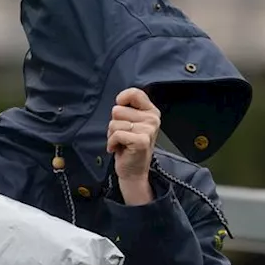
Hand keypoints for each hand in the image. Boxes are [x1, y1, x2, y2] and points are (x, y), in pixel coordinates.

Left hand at [107, 88, 159, 204]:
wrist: (133, 171)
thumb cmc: (128, 146)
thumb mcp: (131, 123)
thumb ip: (127, 109)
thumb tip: (119, 101)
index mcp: (151, 111)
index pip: (134, 93)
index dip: (121, 100)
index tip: (120, 112)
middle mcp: (152, 119)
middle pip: (118, 110)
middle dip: (114, 124)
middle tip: (122, 136)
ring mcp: (148, 130)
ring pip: (115, 123)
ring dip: (112, 135)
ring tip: (121, 143)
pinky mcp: (141, 141)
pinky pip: (116, 134)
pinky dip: (112, 143)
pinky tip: (118, 149)